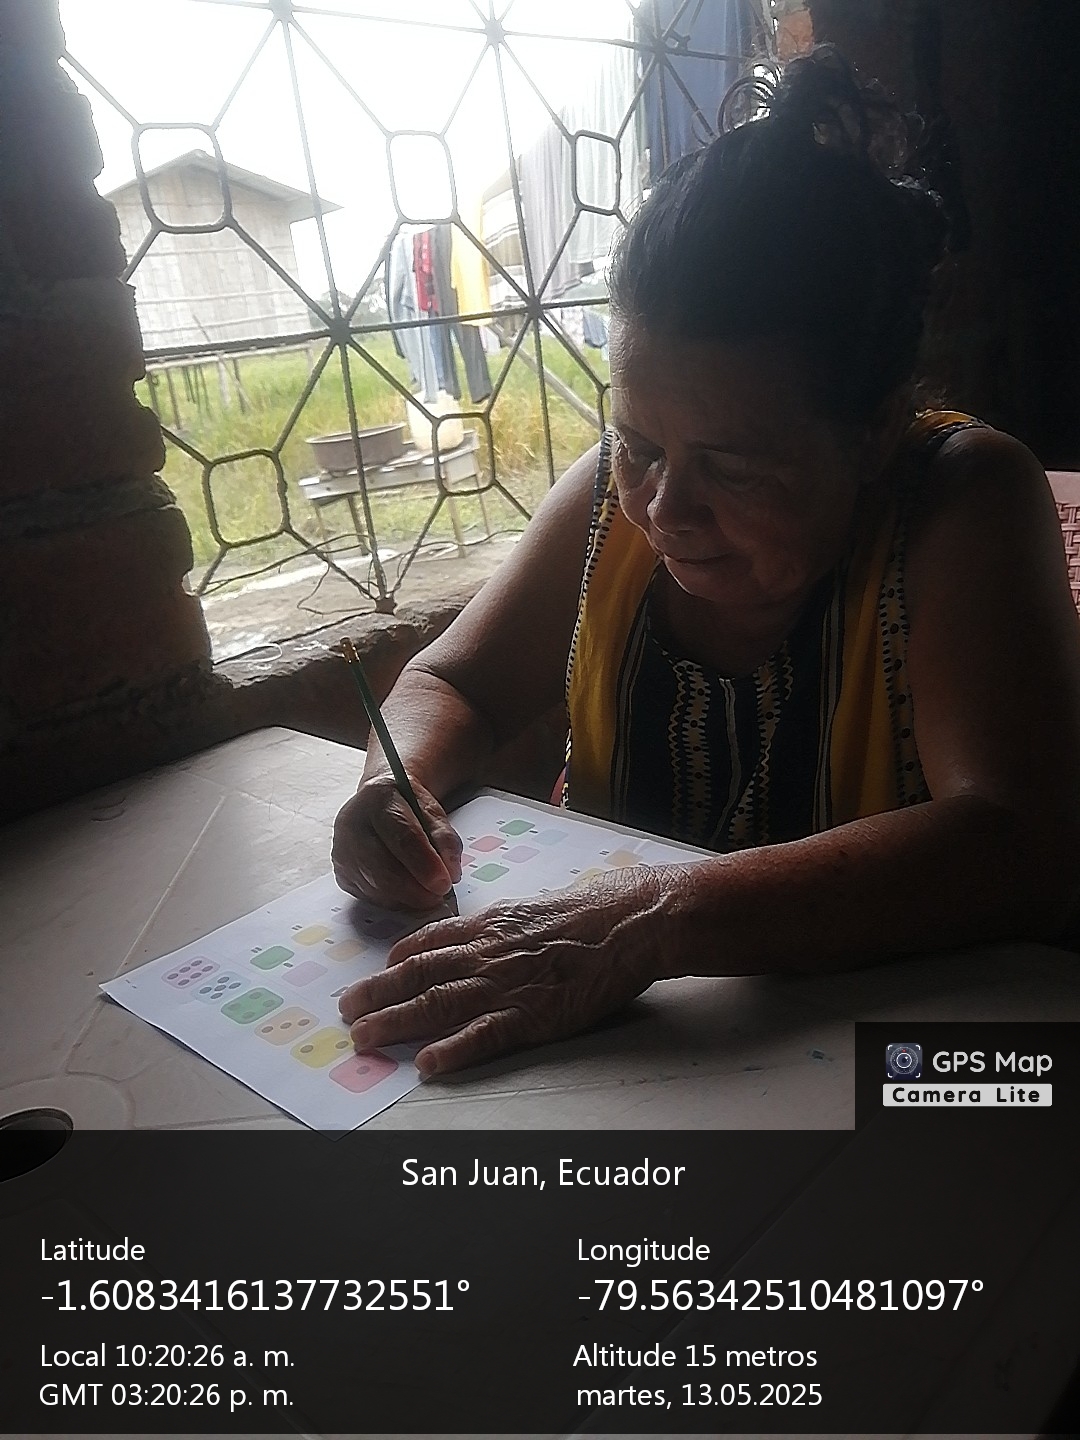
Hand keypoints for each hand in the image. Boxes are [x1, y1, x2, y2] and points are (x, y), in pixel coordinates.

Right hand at [332, 773, 462, 910]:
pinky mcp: (341, 873)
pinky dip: (394, 900)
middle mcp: (350, 824)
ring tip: (426, 892)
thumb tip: (451, 874)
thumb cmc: (408, 807)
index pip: (402, 836)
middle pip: (383, 869)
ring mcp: (342, 851)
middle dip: (415, 890)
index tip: (444, 883)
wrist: (379, 804)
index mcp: (377, 798)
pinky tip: (406, 891)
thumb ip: (445, 839)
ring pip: (376, 888)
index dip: (424, 864)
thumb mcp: (432, 811)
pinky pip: (370, 897)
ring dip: (406, 898)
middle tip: (439, 896)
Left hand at [337, 870, 672, 1074]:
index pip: (429, 943)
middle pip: (417, 975)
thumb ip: (502, 927)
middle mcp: (485, 954)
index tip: (379, 972)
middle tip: (347, 1011)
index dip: (398, 961)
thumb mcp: (533, 909)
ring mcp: (504, 985)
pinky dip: (451, 1051)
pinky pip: (481, 1036)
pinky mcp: (530, 1016)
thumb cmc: (589, 914)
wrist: (626, 922)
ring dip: (395, 1022)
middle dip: (377, 993)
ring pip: (435, 1005)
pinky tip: (427, 1064)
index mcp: (488, 926)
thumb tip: (482, 934)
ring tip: (365, 1038)